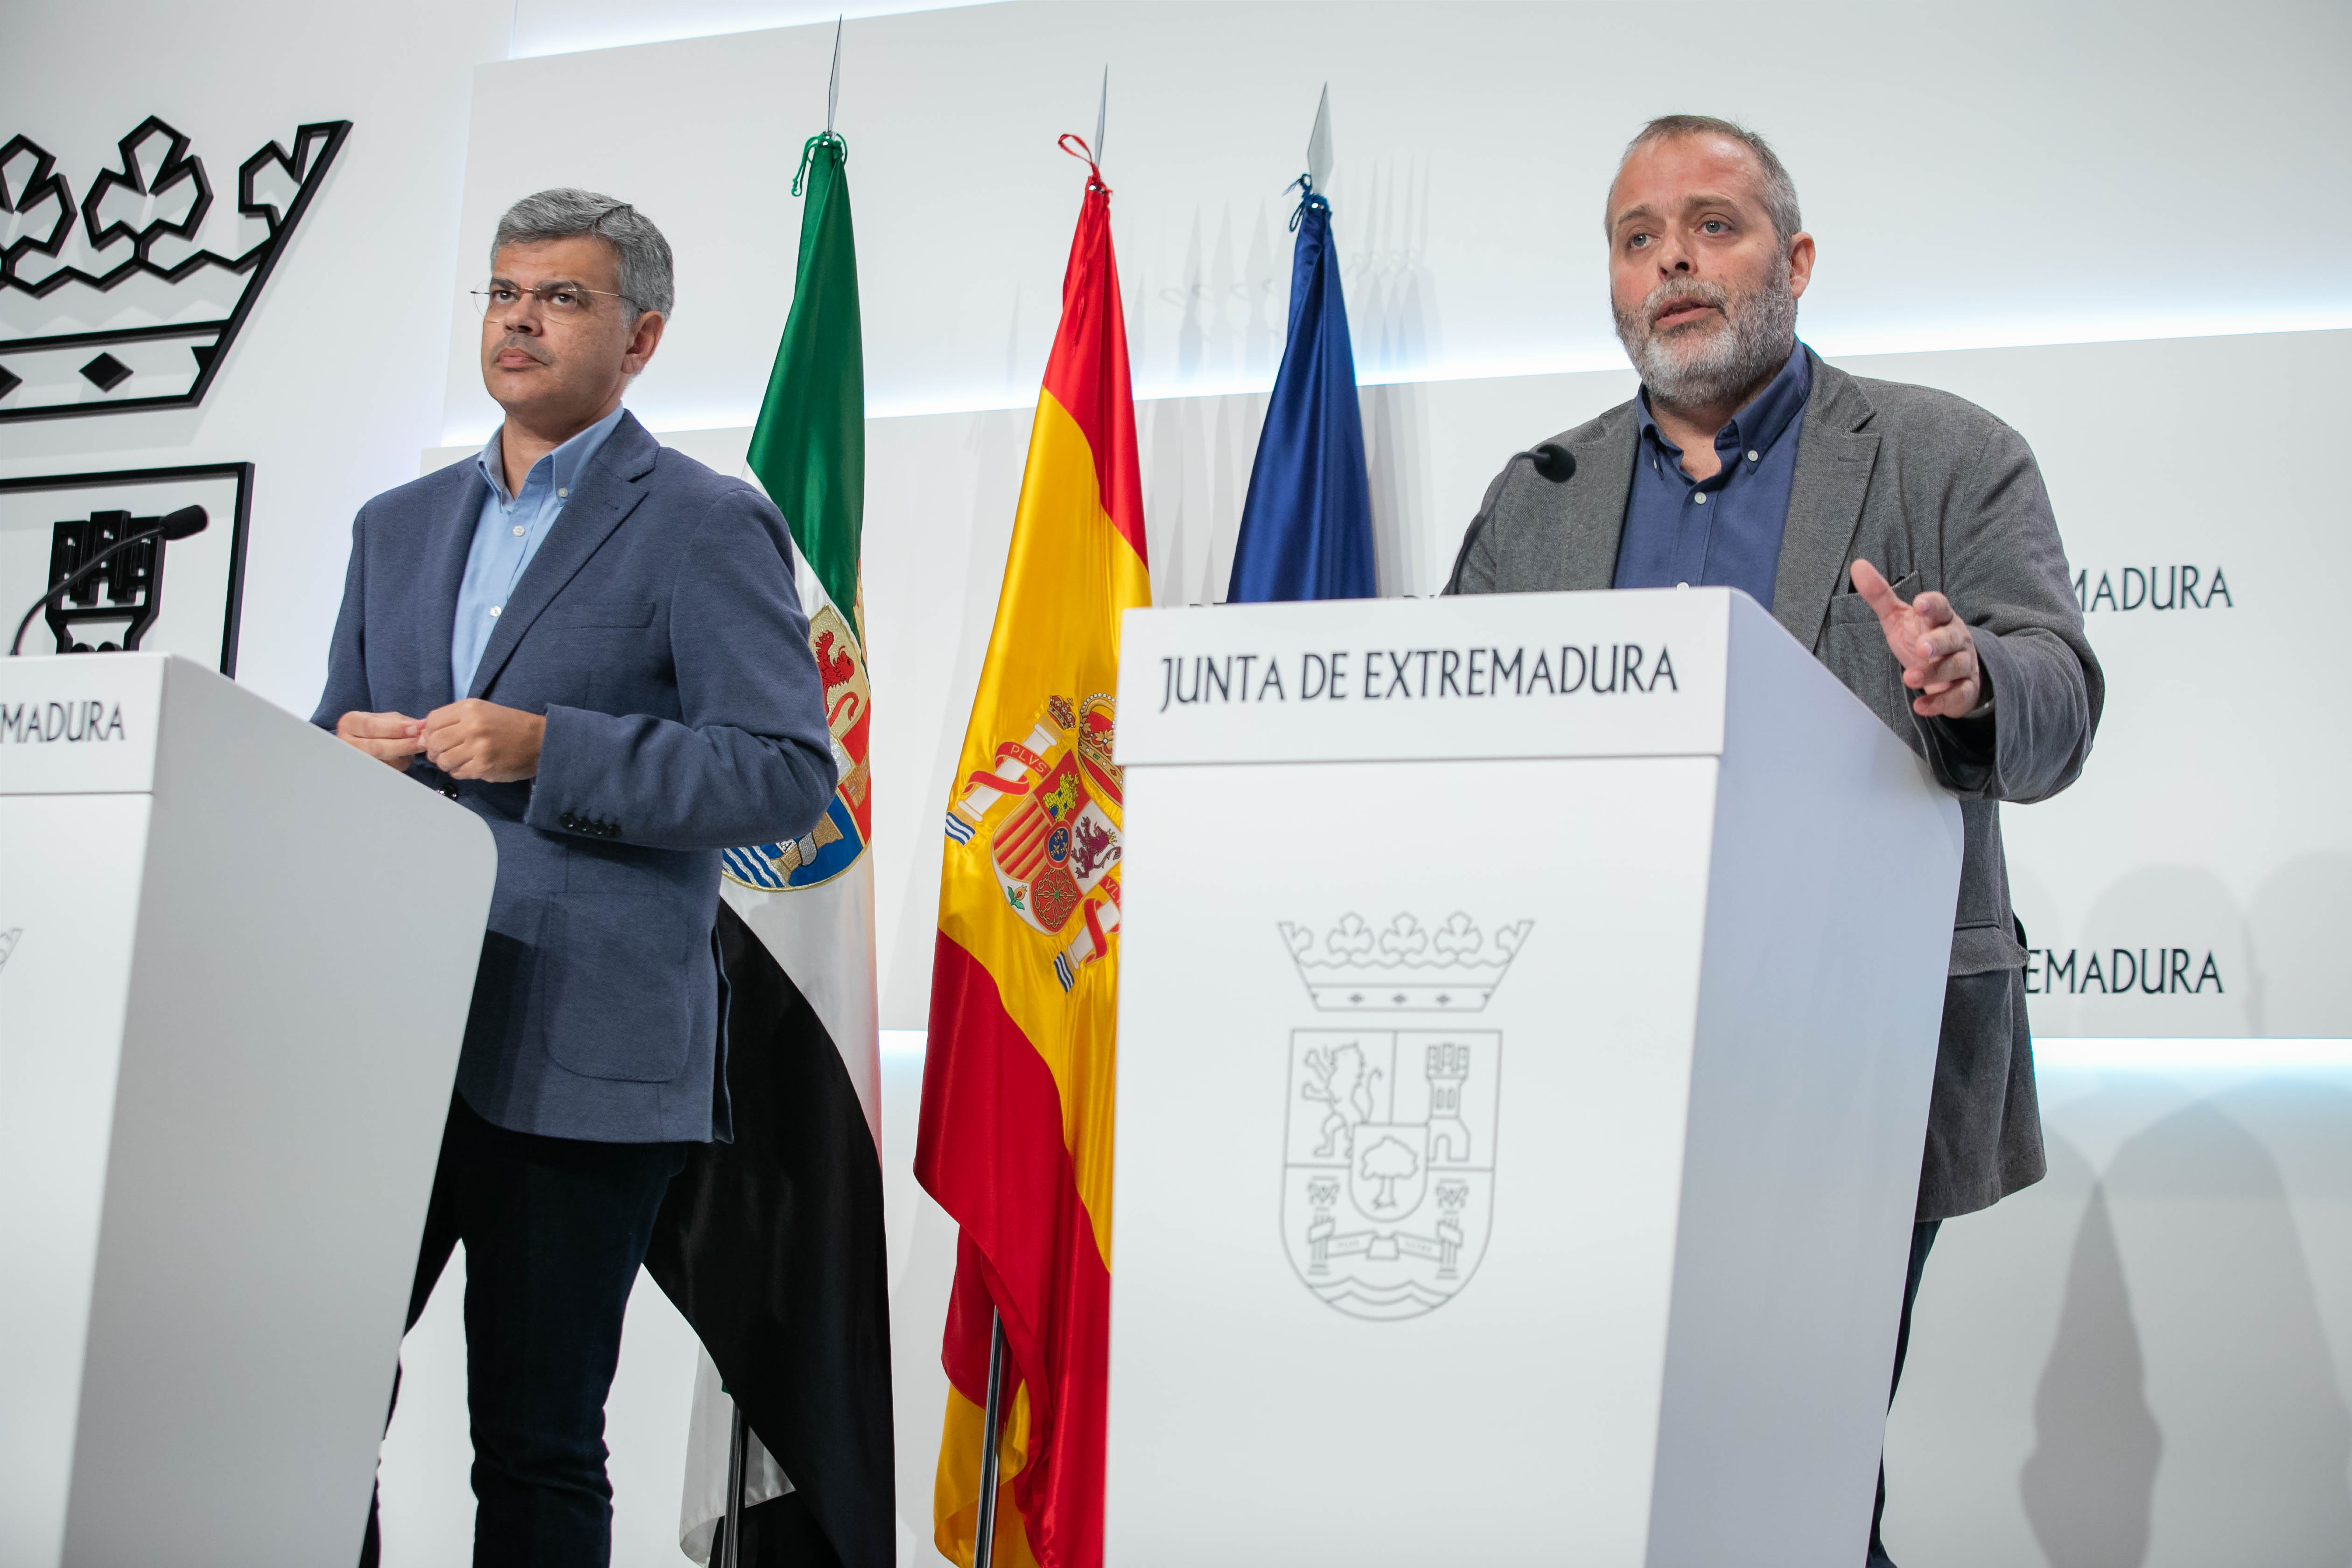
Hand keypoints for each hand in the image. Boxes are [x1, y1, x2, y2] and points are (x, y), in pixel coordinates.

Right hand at [336, 710, 424, 767]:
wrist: (363, 741)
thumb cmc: (377, 727)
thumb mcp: (385, 719)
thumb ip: (402, 722)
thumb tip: (421, 726)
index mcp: (350, 723)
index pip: (371, 726)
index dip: (395, 729)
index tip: (415, 729)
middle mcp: (347, 743)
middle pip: (376, 748)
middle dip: (403, 745)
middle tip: (423, 742)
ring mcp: (355, 760)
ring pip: (384, 762)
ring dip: (405, 755)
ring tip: (420, 746)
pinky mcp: (365, 773)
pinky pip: (388, 770)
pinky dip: (401, 762)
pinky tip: (407, 755)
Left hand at [419, 699, 545, 781]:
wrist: (540, 741)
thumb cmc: (510, 725)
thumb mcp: (482, 710)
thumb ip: (455, 718)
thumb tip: (425, 733)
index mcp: (470, 708)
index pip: (432, 721)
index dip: (429, 732)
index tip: (436, 737)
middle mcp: (472, 726)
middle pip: (434, 742)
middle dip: (434, 750)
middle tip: (443, 753)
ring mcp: (478, 748)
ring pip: (443, 760)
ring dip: (445, 763)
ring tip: (456, 761)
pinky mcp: (484, 766)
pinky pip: (457, 772)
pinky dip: (458, 772)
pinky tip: (468, 766)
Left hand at [1850, 560, 1982, 718]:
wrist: (1952, 670)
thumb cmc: (1922, 637)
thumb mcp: (1899, 617)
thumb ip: (1880, 594)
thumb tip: (1857, 565)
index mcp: (1940, 618)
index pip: (1941, 607)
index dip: (1932, 605)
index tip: (1920, 604)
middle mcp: (1955, 639)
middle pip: (1951, 638)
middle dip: (1937, 642)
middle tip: (1921, 647)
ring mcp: (1962, 664)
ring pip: (1955, 667)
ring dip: (1934, 673)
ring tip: (1910, 678)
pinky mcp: (1964, 689)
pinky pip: (1957, 696)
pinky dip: (1939, 703)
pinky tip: (1921, 707)